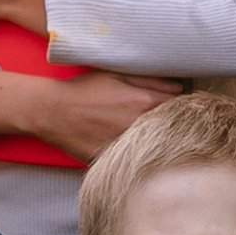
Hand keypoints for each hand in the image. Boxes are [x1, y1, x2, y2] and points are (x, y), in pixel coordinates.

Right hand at [0, 68, 181, 162]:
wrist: (51, 111)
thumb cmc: (84, 89)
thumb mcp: (117, 74)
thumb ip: (151, 80)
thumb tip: (180, 86)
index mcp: (142, 103)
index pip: (179, 107)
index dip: (184, 107)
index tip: (184, 108)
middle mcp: (136, 126)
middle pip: (170, 130)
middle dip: (174, 127)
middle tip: (174, 125)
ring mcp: (124, 145)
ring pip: (153, 147)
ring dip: (157, 143)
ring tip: (153, 138)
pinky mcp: (111, 160)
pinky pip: (133, 160)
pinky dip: (137, 155)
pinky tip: (135, 150)